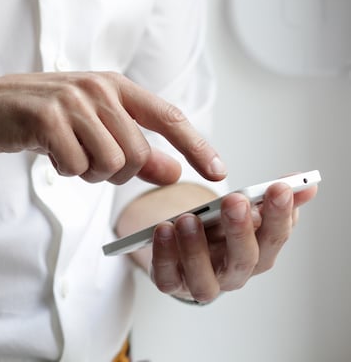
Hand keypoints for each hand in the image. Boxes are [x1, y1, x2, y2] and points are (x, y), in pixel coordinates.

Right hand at [0, 72, 226, 184]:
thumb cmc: (39, 118)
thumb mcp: (91, 129)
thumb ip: (134, 149)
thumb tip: (173, 172)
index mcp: (114, 86)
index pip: (168, 117)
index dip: (196, 146)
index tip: (217, 172)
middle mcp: (98, 88)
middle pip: (137, 154)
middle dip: (116, 172)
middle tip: (87, 162)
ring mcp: (72, 101)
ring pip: (110, 163)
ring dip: (88, 173)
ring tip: (66, 154)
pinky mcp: (47, 118)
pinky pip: (76, 166)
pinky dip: (64, 170)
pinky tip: (48, 153)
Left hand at [149, 182, 317, 302]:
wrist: (184, 250)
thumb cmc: (219, 232)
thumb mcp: (243, 212)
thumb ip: (270, 199)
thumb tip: (306, 184)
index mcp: (258, 254)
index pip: (275, 238)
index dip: (280, 215)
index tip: (279, 187)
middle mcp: (234, 274)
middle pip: (243, 260)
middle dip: (240, 230)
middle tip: (235, 201)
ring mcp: (202, 283)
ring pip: (204, 278)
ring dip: (196, 248)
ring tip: (188, 218)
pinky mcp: (171, 284)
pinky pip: (167, 277)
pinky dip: (164, 255)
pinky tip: (163, 230)